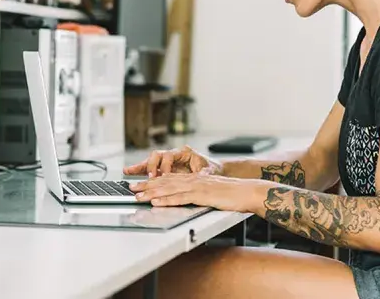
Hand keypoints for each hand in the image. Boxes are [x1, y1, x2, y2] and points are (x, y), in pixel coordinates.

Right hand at [123, 145, 222, 177]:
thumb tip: (202, 175)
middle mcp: (173, 154)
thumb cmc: (211, 168)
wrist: (212, 169)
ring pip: (151, 161)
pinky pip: (149, 168)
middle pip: (157, 155)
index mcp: (184, 152)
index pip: (170, 155)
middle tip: (150, 177)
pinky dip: (139, 170)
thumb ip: (203, 173)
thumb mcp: (209, 171)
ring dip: (141, 167)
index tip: (163, 175)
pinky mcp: (163, 168)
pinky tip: (128, 172)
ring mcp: (167, 161)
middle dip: (152, 166)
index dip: (165, 166)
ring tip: (129, 171)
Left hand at [130, 173, 265, 211]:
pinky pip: (181, 197)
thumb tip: (188, 199)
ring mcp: (197, 186)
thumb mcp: (212, 193)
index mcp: (196, 178)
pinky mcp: (201, 195)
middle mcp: (194, 179)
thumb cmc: (233, 195)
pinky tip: (156, 202)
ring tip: (138, 196)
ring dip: (152, 192)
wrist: (248, 192)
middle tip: (131, 187)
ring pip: (170, 188)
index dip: (154, 181)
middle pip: (166, 181)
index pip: (170, 178)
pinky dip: (167, 199)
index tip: (140, 183)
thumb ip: (199, 194)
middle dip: (147, 184)